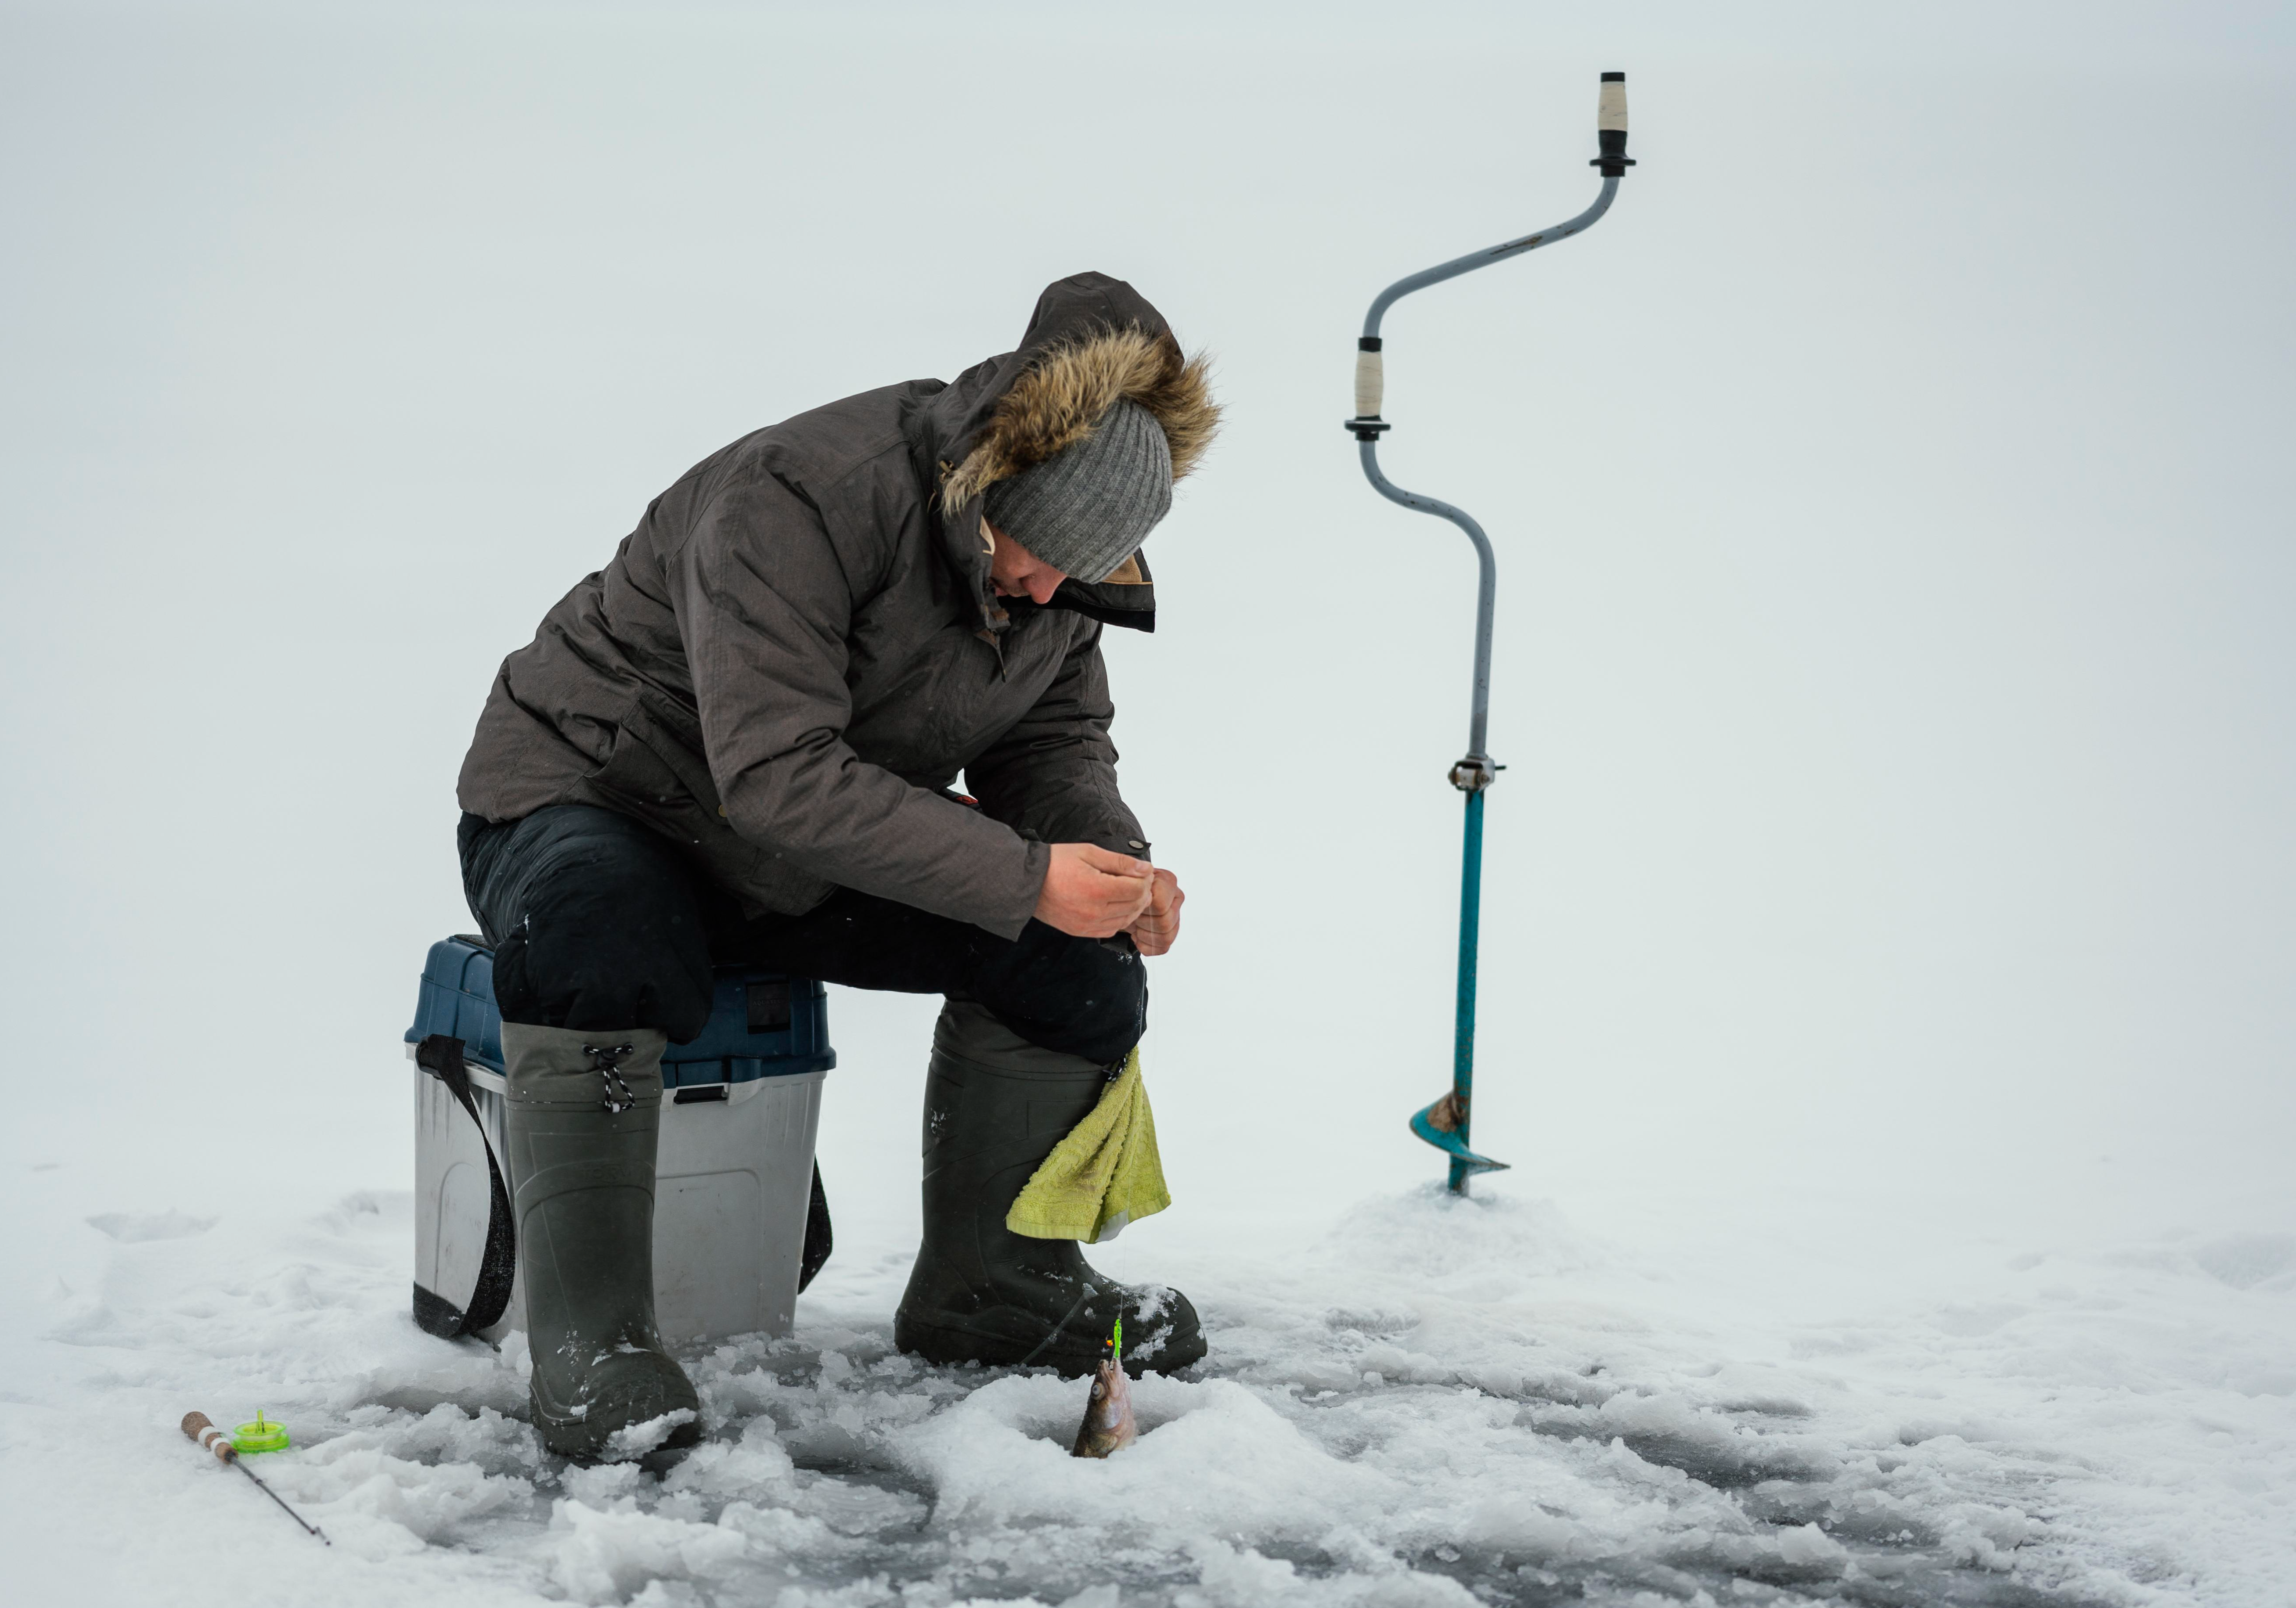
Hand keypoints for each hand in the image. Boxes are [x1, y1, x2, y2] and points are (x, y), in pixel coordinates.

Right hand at [1034, 843, 1153, 938]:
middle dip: (1142, 892)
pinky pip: (1111, 930)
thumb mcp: (1089, 852)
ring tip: (1128, 892)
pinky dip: (1119, 919)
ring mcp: (1087, 925)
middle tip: (1137, 880)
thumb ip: (1119, 862)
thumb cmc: (1056, 863)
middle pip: (1134, 906)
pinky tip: (1115, 906)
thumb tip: (1145, 868)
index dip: (1145, 879)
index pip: (1137, 889)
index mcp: (1097, 889)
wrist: (1027, 882)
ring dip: (1133, 907)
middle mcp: (1094, 911)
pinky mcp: (1081, 932)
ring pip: (1125, 920)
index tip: (1141, 871)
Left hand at [1127, 867, 1183, 955]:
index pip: (1160, 906)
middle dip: (1143, 923)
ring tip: (1134, 925)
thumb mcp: (1123, 882)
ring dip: (1144, 935)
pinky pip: (1163, 947)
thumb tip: (1144, 897)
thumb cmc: (1123, 890)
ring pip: (1166, 937)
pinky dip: (1146, 945)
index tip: (1131, 905)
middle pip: (1165, 923)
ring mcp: (1175, 915)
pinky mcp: (1171, 931)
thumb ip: (1133, 885)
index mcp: (1167, 881)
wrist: (1119, 898)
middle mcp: (1175, 897)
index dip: (1142, 909)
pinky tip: (1137, 935)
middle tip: (1132, 916)